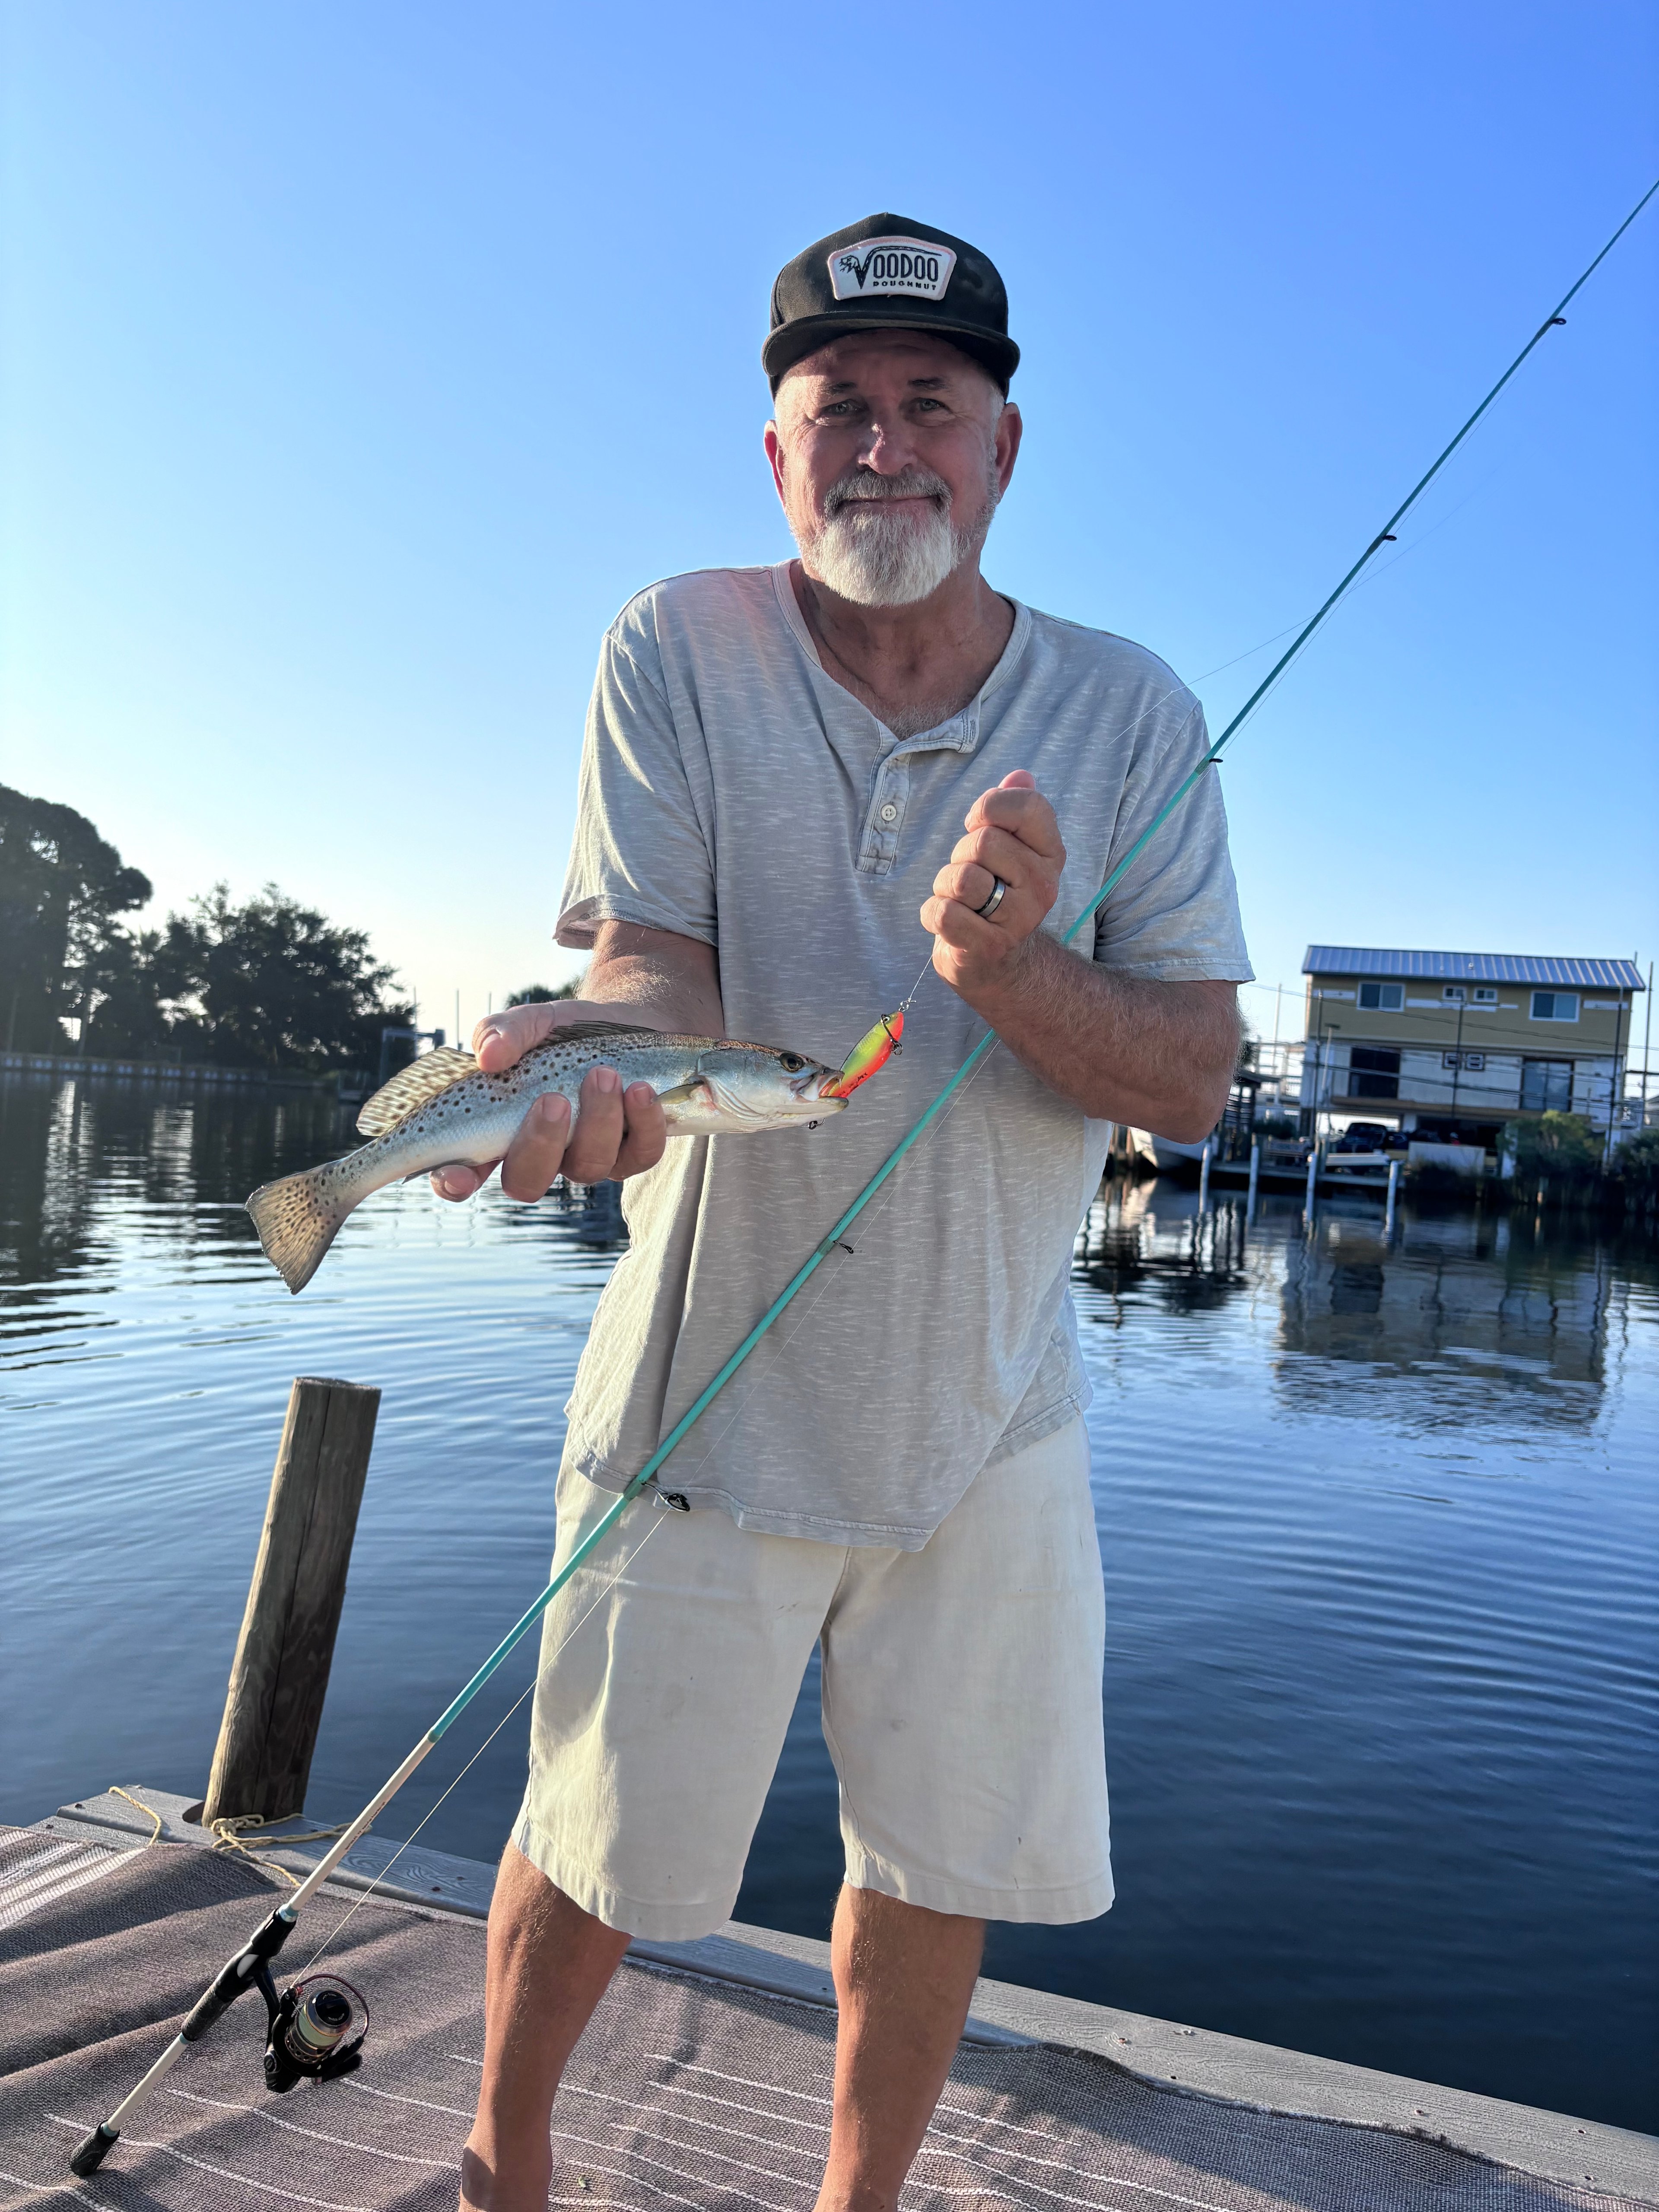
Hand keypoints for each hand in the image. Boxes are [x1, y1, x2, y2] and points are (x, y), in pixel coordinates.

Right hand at [429, 999, 668, 1203]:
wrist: (628, 1022)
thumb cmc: (566, 1031)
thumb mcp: (532, 1021)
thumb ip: (503, 1032)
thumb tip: (488, 1057)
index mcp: (499, 1129)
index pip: (464, 1171)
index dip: (456, 1181)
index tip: (457, 1174)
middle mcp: (541, 1153)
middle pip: (527, 1182)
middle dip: (539, 1145)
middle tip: (553, 1099)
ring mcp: (586, 1157)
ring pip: (587, 1167)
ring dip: (597, 1122)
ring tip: (605, 1073)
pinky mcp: (633, 1151)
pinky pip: (639, 1155)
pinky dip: (642, 1123)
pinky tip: (639, 1089)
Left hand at [919, 770, 1064, 1003]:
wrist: (995, 960)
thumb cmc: (995, 891)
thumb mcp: (1010, 847)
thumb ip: (1014, 808)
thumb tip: (1020, 775)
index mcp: (1052, 853)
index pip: (1026, 805)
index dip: (989, 808)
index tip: (980, 827)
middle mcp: (1043, 885)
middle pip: (982, 842)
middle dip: (961, 854)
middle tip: (971, 876)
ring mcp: (1019, 919)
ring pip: (962, 878)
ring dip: (945, 885)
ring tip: (961, 900)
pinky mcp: (989, 946)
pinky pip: (943, 913)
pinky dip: (933, 915)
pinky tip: (950, 923)